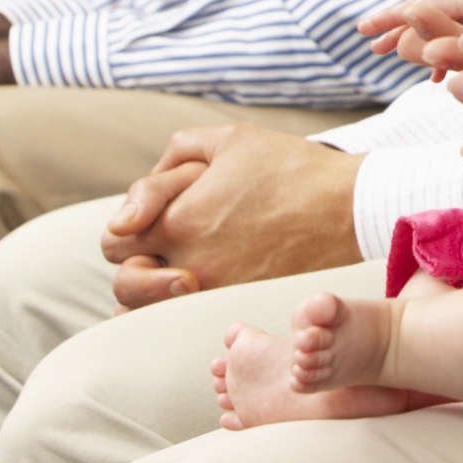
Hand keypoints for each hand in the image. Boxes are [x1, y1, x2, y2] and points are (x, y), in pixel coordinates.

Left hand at [99, 124, 366, 308]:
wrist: (348, 208)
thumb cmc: (291, 168)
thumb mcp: (231, 139)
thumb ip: (176, 152)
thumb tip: (147, 187)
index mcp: (179, 220)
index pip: (115, 240)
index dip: (126, 226)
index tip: (146, 220)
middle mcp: (189, 262)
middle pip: (125, 285)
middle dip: (134, 266)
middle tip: (159, 252)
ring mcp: (214, 290)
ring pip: (152, 315)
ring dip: (150, 299)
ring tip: (168, 282)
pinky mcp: (239, 304)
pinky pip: (188, 323)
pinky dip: (180, 315)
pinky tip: (191, 297)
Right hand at [357, 0, 462, 62]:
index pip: (412, 10)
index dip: (388, 20)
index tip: (363, 29)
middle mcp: (451, 4)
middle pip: (414, 19)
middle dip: (393, 31)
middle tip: (371, 46)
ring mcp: (460, 14)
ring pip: (428, 30)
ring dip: (411, 43)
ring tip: (390, 53)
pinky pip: (446, 40)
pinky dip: (438, 55)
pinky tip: (435, 75)